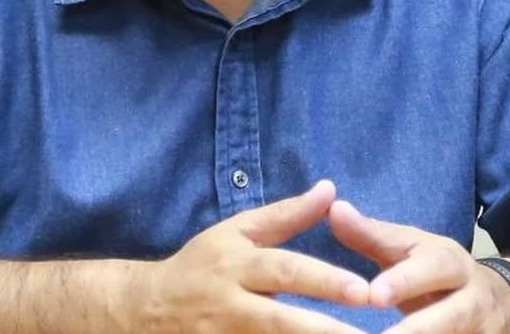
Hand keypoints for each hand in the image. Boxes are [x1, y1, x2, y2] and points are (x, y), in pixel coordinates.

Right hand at [128, 180, 371, 333]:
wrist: (144, 310)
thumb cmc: (199, 266)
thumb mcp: (236, 232)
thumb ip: (286, 215)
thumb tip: (330, 189)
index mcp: (236, 266)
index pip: (286, 271)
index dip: (326, 281)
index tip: (365, 291)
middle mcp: (230, 305)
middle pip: (281, 321)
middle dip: (325, 330)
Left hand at [329, 200, 509, 333]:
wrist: (500, 299)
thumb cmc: (436, 271)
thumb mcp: (411, 249)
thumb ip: (372, 235)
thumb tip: (334, 209)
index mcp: (452, 264)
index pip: (432, 269)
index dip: (404, 282)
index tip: (374, 294)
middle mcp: (474, 299)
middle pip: (452, 316)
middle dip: (419, 329)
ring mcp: (483, 330)